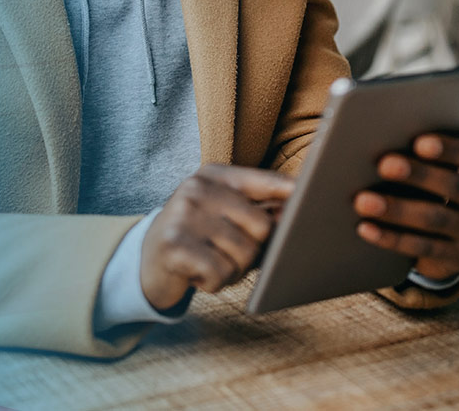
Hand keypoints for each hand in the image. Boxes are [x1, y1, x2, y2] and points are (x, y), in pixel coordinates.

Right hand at [141, 165, 294, 310]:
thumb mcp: (222, 216)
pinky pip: (221, 272)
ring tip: (210, 263)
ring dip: (232, 271)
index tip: (314, 197)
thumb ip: (257, 210)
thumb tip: (296, 214)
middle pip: (263, 227)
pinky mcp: (175, 245)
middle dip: (253, 252)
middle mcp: (198, 189)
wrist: (144, 263)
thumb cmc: (196, 240)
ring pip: (244, 254)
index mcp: (215, 176)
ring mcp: (185, 215)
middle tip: (227, 254)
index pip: (267, 181)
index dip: (294, 193)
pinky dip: (214, 283)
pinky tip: (197, 275)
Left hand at [354, 133, 458, 280]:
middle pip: (455, 187)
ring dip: (397, 209)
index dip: (450, 149)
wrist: (457, 239)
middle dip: (418, 175)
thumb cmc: (445, 186)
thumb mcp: (454, 166)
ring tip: (362, 200)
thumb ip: (448, 142)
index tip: (419, 142)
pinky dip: (391, 237)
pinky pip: (422, 248)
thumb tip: (441, 103)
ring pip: (436, 219)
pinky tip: (365, 227)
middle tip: (383, 164)